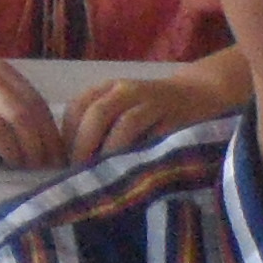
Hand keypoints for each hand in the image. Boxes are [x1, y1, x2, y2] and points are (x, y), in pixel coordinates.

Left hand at [70, 69, 244, 160]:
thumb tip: (70, 163)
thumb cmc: (150, 111)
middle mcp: (126, 90)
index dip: (67, 135)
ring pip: (125, 123)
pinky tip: (130, 169)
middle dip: (85, 145)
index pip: (76, 107)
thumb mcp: (120, 110)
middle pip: (97, 113)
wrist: (198, 94)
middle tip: (80, 171)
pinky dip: (139, 153)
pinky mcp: (173, 118)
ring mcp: (152, 102)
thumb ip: (98, 128)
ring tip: (102, 173)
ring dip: (110, 151)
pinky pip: (154, 136)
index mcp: (107, 88)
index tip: (65, 160)